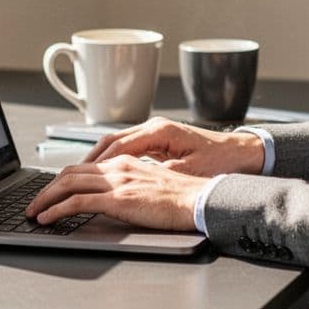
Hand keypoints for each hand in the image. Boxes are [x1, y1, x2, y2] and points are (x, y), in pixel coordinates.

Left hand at [25, 155, 207, 230]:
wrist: (200, 199)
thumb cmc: (183, 198)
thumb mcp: (152, 186)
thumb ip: (132, 187)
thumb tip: (117, 199)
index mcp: (125, 163)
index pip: (84, 167)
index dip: (62, 179)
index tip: (50, 192)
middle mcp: (117, 167)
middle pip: (70, 172)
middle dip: (46, 188)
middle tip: (33, 203)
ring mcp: (117, 182)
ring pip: (68, 184)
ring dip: (45, 198)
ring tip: (33, 212)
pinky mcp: (118, 199)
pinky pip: (78, 202)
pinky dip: (57, 209)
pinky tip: (47, 218)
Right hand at [82, 116, 264, 177]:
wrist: (244, 152)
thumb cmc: (220, 161)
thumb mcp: (187, 171)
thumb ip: (157, 174)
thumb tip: (129, 180)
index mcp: (158, 131)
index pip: (116, 147)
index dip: (93, 165)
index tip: (74, 179)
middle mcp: (153, 127)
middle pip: (110, 142)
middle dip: (86, 162)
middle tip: (64, 180)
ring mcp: (156, 133)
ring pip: (116, 144)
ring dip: (96, 161)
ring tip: (76, 178)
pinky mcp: (160, 141)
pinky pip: (127, 149)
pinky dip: (111, 160)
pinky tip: (102, 174)